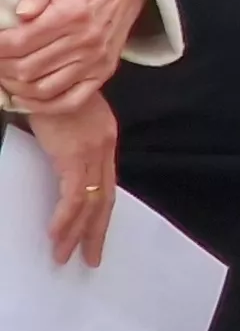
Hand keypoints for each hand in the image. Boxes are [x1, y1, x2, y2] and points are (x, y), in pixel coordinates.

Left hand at [0, 0, 144, 110]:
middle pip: (27, 68)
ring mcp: (96, 61)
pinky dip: (42, 105)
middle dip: (1, 67)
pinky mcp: (102, 73)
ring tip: (6, 74)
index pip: (20, 42)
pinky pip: (69, 101)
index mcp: (72, 14)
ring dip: (15, 86)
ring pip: (43, 88)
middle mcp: (86, 41)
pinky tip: (25, 96)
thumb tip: (22, 13)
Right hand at [30, 92, 114, 266]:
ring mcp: (92, 151)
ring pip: (90, 203)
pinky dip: (65, 219)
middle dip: (96, 232)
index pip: (107, 184)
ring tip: (66, 256)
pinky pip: (73, 196)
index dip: (101, 213)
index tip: (94, 233)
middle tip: (90, 258)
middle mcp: (104, 147)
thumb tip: (63, 163)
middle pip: (105, 198)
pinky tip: (56, 235)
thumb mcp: (66, 119)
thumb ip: (70, 143)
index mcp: (105, 139)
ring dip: (76, 233)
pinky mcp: (74, 155)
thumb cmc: (48, 94)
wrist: (42, 73)